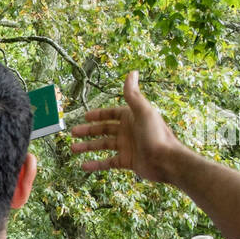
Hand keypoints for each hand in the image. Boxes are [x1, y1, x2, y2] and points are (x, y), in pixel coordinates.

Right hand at [68, 72, 186, 182]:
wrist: (166, 161)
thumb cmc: (156, 134)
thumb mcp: (143, 111)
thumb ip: (133, 94)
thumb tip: (132, 72)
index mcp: (131, 117)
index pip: (111, 114)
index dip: (98, 115)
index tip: (84, 116)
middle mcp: (128, 131)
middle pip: (104, 129)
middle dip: (88, 131)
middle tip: (73, 132)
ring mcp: (126, 147)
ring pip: (102, 146)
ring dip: (88, 147)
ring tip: (73, 148)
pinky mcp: (126, 161)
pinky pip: (107, 162)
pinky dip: (96, 164)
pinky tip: (84, 166)